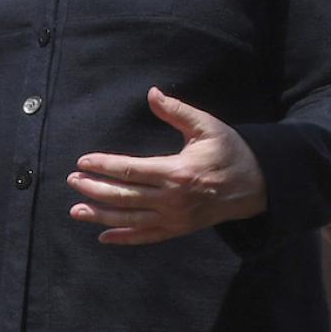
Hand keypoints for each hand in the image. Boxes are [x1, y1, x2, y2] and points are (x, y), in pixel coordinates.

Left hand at [68, 89, 268, 243]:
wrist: (258, 185)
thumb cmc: (230, 151)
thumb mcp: (207, 126)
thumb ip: (177, 112)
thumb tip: (153, 93)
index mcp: (177, 171)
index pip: (130, 170)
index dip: (103, 165)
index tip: (83, 161)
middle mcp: (173, 199)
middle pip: (124, 196)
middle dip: (94, 189)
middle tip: (72, 181)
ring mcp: (175, 218)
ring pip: (130, 219)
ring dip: (100, 216)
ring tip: (76, 210)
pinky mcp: (179, 229)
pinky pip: (147, 236)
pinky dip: (125, 238)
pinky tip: (104, 236)